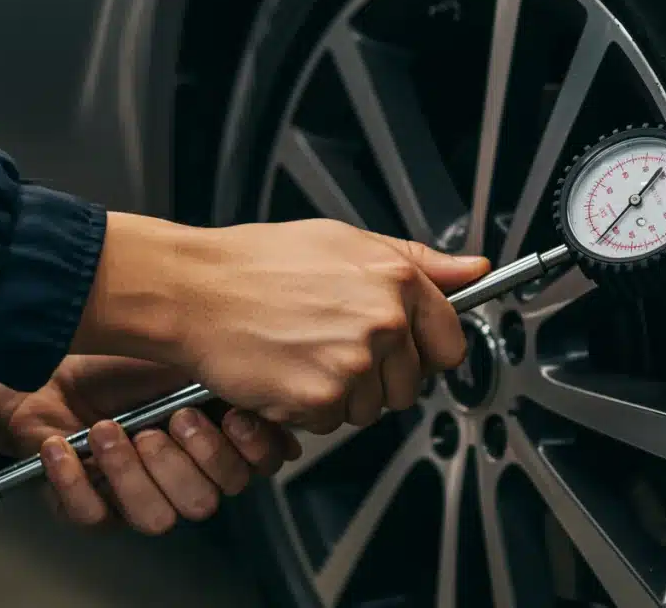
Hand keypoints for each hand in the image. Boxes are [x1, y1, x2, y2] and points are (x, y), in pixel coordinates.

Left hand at [0, 355, 300, 534]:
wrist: (50, 374)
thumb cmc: (120, 364)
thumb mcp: (181, 354)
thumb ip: (226, 372)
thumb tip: (272, 378)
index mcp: (217, 442)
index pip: (257, 468)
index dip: (251, 450)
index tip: (232, 415)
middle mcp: (184, 478)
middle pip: (208, 500)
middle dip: (189, 459)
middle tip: (170, 419)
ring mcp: (139, 499)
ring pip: (158, 518)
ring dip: (132, 473)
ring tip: (109, 431)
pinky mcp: (91, 509)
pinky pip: (93, 518)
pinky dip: (76, 480)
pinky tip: (66, 446)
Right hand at [71, 216, 489, 434]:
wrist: (193, 289)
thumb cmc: (258, 263)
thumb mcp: (345, 241)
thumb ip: (419, 261)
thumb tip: (472, 271)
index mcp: (397, 279)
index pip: (450, 342)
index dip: (425, 352)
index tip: (404, 352)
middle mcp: (384, 321)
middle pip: (410, 386)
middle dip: (376, 377)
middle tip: (331, 348)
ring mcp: (354, 363)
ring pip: (369, 408)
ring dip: (340, 395)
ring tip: (302, 354)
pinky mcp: (320, 398)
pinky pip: (328, 424)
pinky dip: (304, 410)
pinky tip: (284, 372)